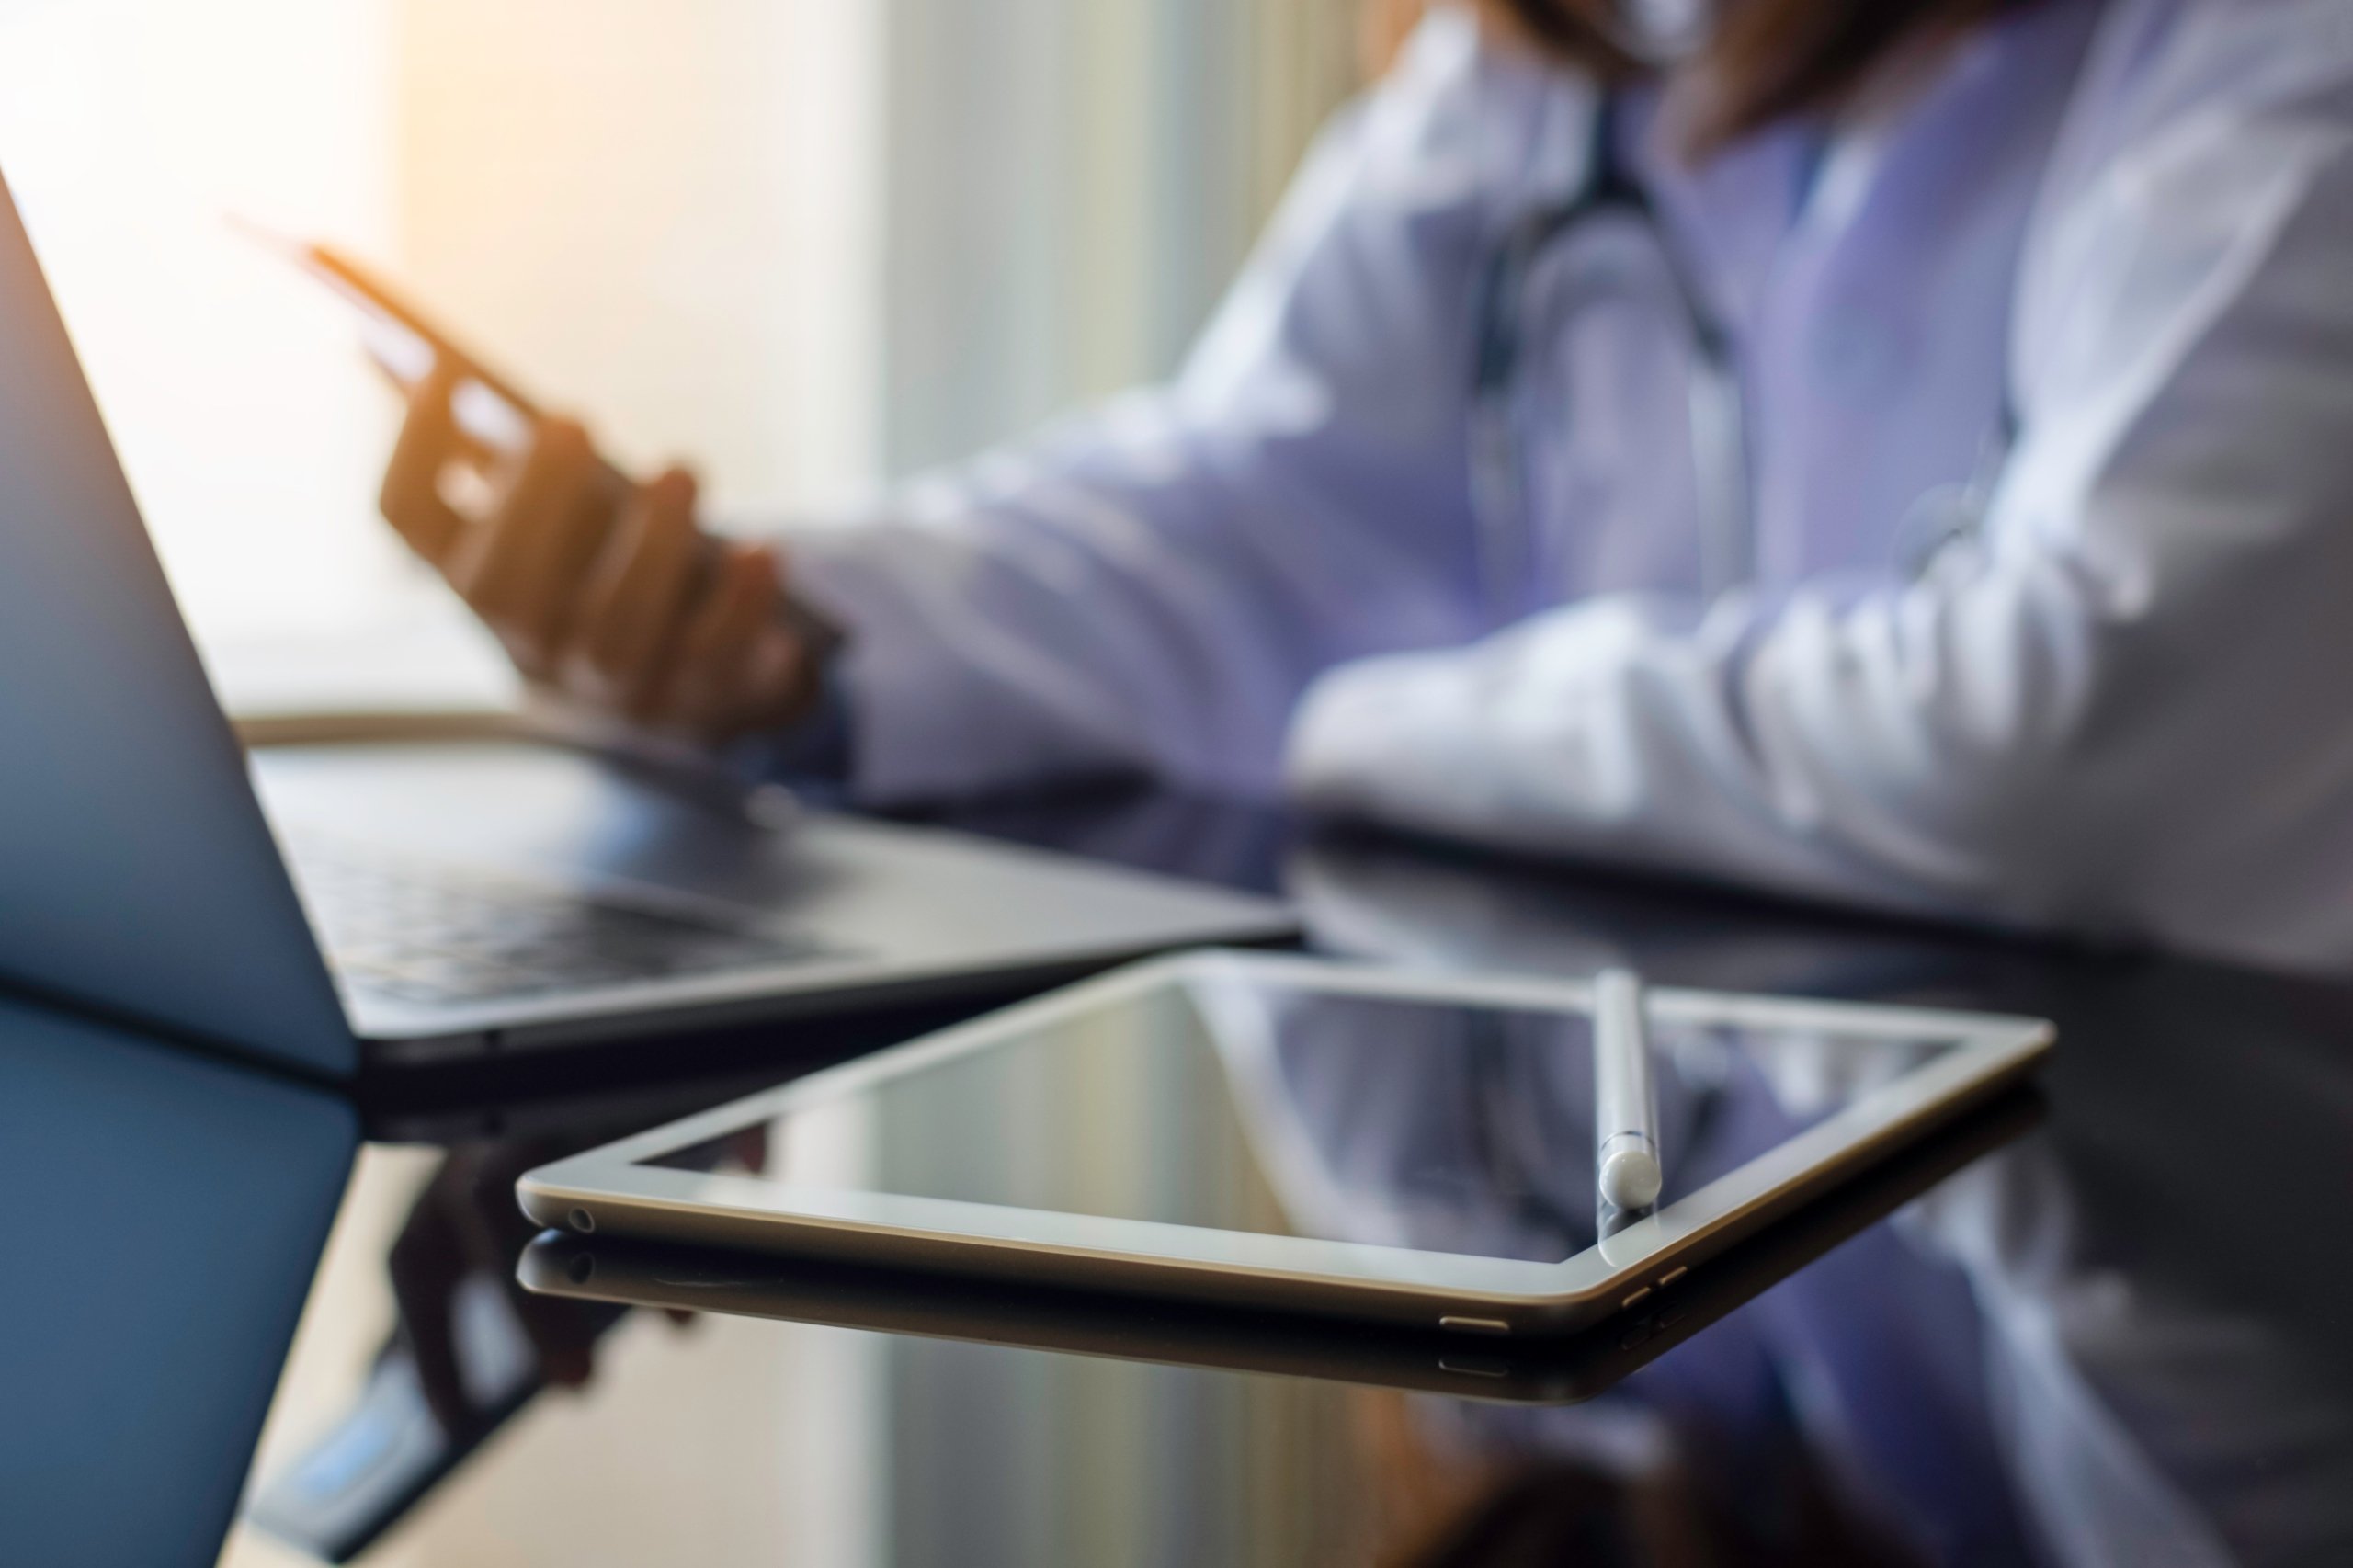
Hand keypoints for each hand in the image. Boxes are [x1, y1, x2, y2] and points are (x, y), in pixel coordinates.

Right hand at [379, 362, 821, 745]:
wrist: (686, 692)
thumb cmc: (610, 569)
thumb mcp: (559, 515)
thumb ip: (505, 453)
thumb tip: (421, 354)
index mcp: (475, 580)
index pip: (407, 522)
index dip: (414, 450)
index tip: (445, 373)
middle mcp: (527, 643)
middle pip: (502, 589)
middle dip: (533, 505)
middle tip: (569, 422)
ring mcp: (607, 687)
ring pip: (610, 636)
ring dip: (647, 551)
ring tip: (679, 472)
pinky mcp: (691, 703)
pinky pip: (711, 663)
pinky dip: (739, 607)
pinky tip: (761, 552)